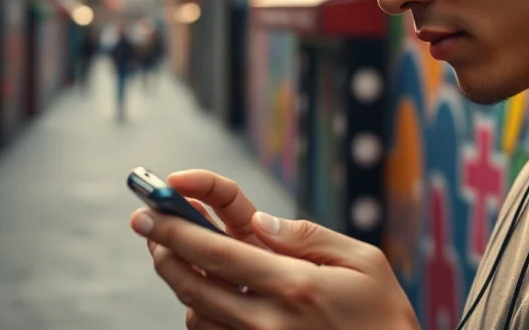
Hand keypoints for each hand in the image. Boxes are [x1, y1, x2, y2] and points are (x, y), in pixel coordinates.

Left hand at [130, 173, 418, 329]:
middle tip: (145, 224)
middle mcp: (269, 320)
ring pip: (196, 313)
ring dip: (177, 279)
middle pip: (193, 283)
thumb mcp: (363, 260)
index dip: (177, 228)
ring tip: (171, 251)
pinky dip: (199, 311)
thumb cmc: (383, 311)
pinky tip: (204, 291)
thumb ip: (308, 236)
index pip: (217, 252)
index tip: (151, 210)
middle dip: (162, 249)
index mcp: (295, 285)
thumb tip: (260, 222)